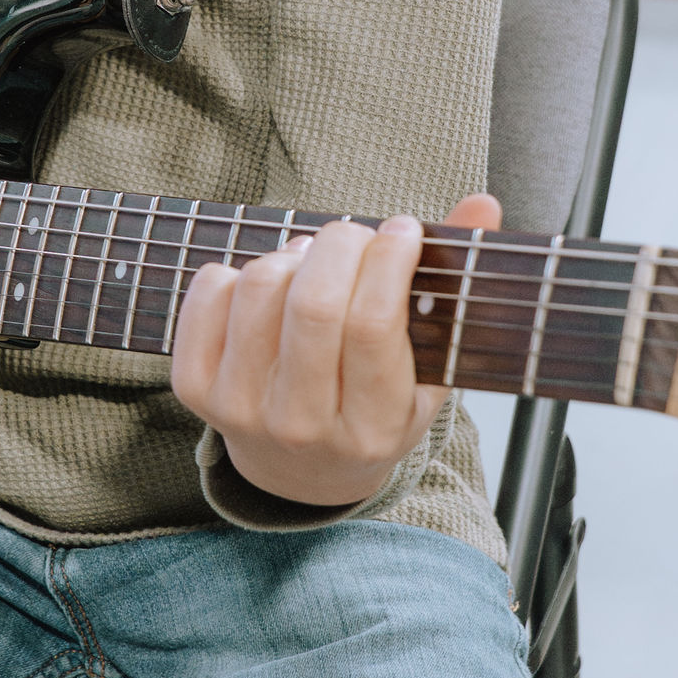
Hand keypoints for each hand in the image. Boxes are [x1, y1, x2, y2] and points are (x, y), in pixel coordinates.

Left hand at [171, 193, 503, 510]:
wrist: (300, 472)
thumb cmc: (373, 405)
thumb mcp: (427, 367)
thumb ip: (456, 286)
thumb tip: (483, 204)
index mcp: (371, 427)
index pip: (374, 325)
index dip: (390, 259)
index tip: (404, 229)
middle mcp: (301, 426)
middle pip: (315, 304)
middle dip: (342, 244)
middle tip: (356, 236)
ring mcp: (240, 409)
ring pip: (262, 287)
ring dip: (293, 254)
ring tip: (313, 265)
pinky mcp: (194, 388)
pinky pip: (210, 292)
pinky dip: (239, 268)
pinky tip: (269, 284)